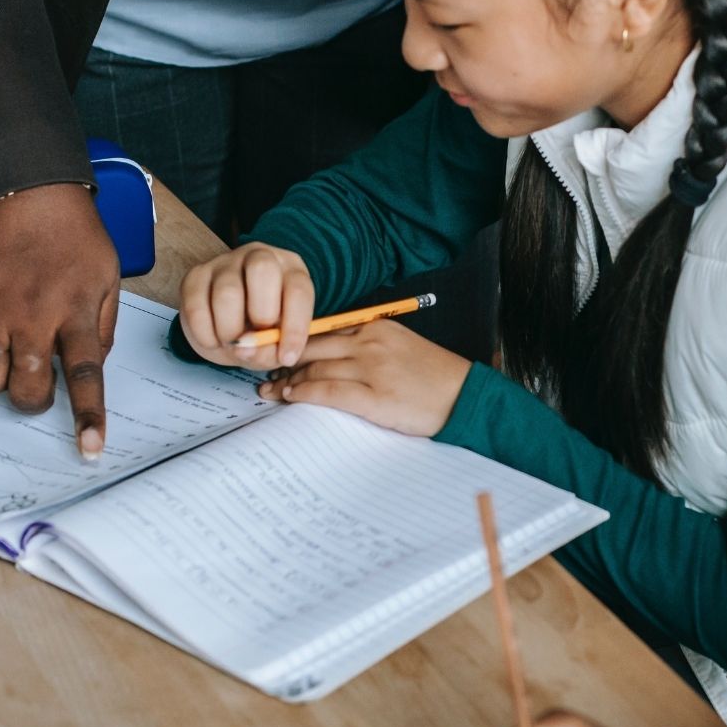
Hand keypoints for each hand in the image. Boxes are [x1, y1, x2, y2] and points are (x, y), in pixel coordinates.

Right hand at [0, 183, 119, 458]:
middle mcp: (32, 315)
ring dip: (0, 385)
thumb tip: (92, 370)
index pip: (86, 375)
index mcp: (76, 311)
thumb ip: (104, 328)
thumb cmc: (73, 236)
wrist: (25, 191)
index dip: (88, 416)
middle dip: (35, 400)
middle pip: (29, 387)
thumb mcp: (108, 278)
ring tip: (10, 363)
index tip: (90, 449)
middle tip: (39, 386)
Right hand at [179, 243, 314, 370]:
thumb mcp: (274, 345)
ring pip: (227, 291)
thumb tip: (246, 348)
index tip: (287, 358)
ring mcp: (224, 262)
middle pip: (262, 269)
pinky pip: (197, 304)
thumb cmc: (260, 332)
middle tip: (256, 339)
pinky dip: (204, 332)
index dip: (295, 326)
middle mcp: (259, 257)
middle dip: (262, 313)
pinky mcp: (195, 275)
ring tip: (231, 344)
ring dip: (229, 330)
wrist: (227, 326)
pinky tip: (213, 340)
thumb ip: (269, 350)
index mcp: (290, 271)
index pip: (298, 290)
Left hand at [259, 318, 470, 436]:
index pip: (322, 331)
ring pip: (315, 370)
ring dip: (287, 381)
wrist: (465, 397)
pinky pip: (329, 392)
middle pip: (312, 348)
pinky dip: (305, 393)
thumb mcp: (401, 348)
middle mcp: (370, 343)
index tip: (275, 351)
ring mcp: (372, 370)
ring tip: (270, 391)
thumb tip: (331, 358)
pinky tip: (291, 398)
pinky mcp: (375, 397)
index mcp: (375, 328)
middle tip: (261, 371)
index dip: (293, 342)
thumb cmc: (434, 378)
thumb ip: (368, 347)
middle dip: (281, 360)